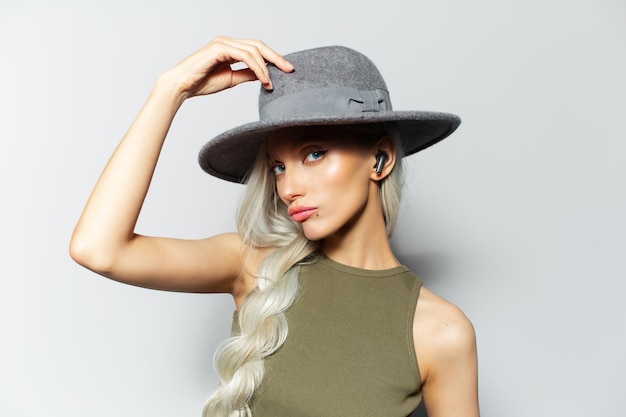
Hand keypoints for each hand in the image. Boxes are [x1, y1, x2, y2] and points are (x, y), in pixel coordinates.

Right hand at [161, 36, 293, 99]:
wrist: (183, 86)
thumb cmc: (202, 82)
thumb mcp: (232, 79)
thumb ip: (247, 74)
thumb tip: (265, 75)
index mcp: (230, 48)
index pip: (257, 49)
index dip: (273, 58)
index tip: (286, 70)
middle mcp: (228, 42)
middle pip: (259, 45)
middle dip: (276, 57)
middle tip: (290, 69)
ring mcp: (223, 43)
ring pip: (254, 50)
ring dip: (266, 67)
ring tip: (272, 82)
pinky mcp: (219, 47)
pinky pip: (245, 55)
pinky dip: (257, 67)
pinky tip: (264, 78)